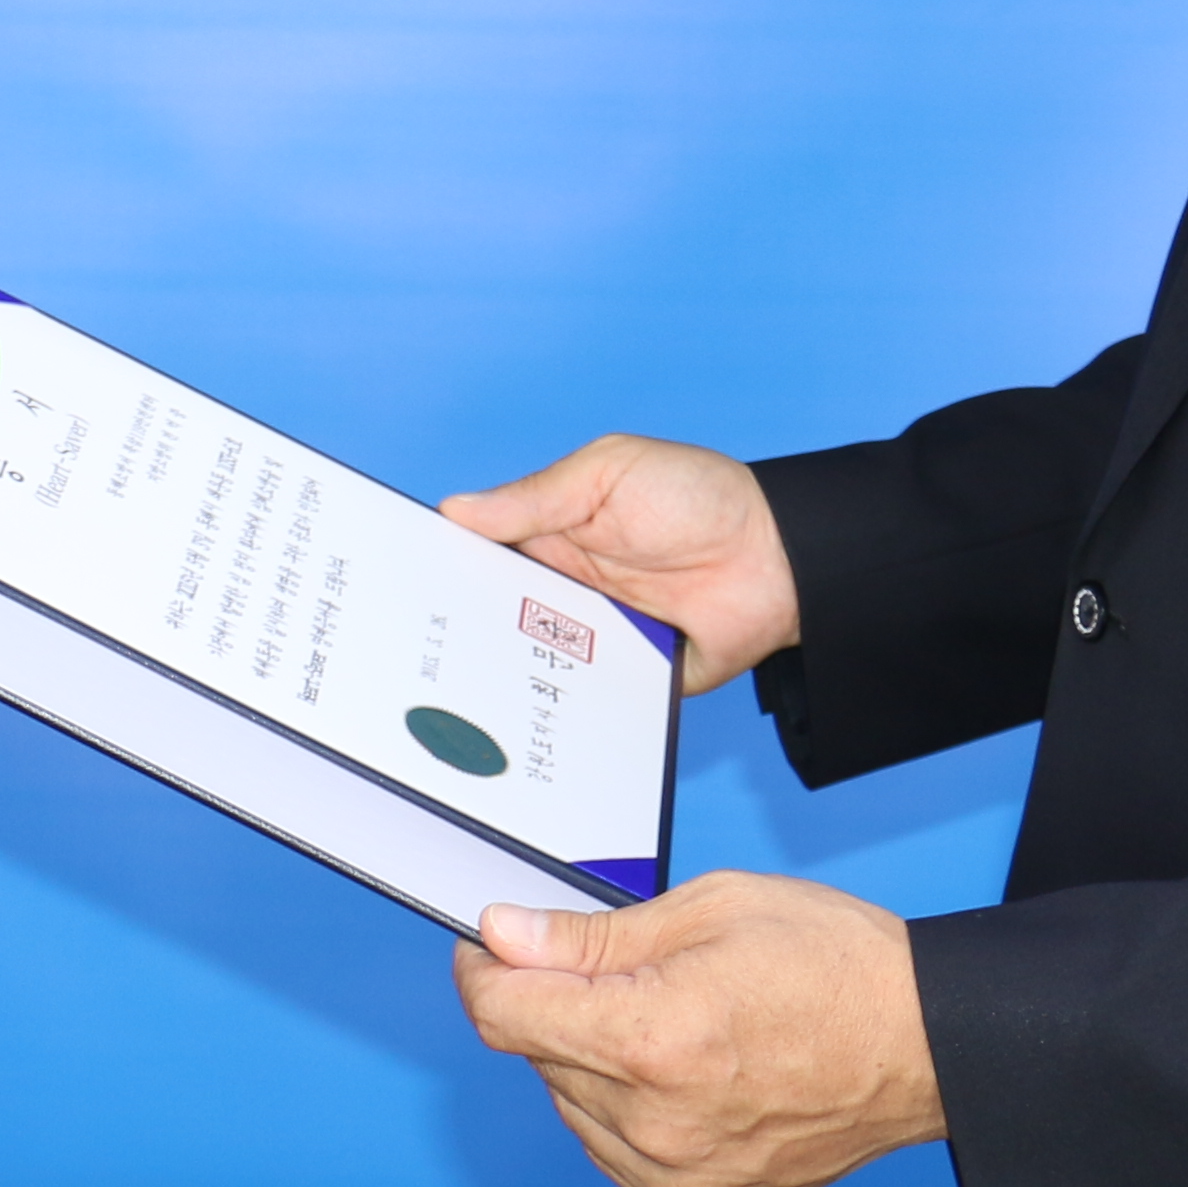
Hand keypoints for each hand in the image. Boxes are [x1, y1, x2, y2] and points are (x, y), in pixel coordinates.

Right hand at [441, 433, 798, 690]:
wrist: (781, 559)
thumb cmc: (699, 497)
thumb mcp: (610, 473)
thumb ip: (536, 496)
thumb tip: (455, 510)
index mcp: (550, 533)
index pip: (480, 554)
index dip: (444, 566)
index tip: (406, 582)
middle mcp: (563, 589)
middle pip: (494, 614)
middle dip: (463, 626)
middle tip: (422, 644)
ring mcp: (593, 636)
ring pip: (530, 661)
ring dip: (506, 668)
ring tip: (460, 686)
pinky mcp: (626, 678)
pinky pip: (583, 696)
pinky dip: (561, 703)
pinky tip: (527, 713)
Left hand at [454, 871, 942, 1186]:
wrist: (924, 1046)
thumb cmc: (834, 967)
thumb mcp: (707, 911)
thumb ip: (589, 937)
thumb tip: (505, 938)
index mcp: (653, 1041)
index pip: (503, 1015)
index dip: (484, 967)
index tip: (493, 945)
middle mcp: (657, 1124)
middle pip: (536, 1056)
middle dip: (555, 1004)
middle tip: (622, 971)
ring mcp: (678, 1176)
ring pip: (571, 1105)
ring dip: (589, 1060)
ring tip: (670, 1022)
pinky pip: (613, 1151)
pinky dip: (624, 1110)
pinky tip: (681, 1072)